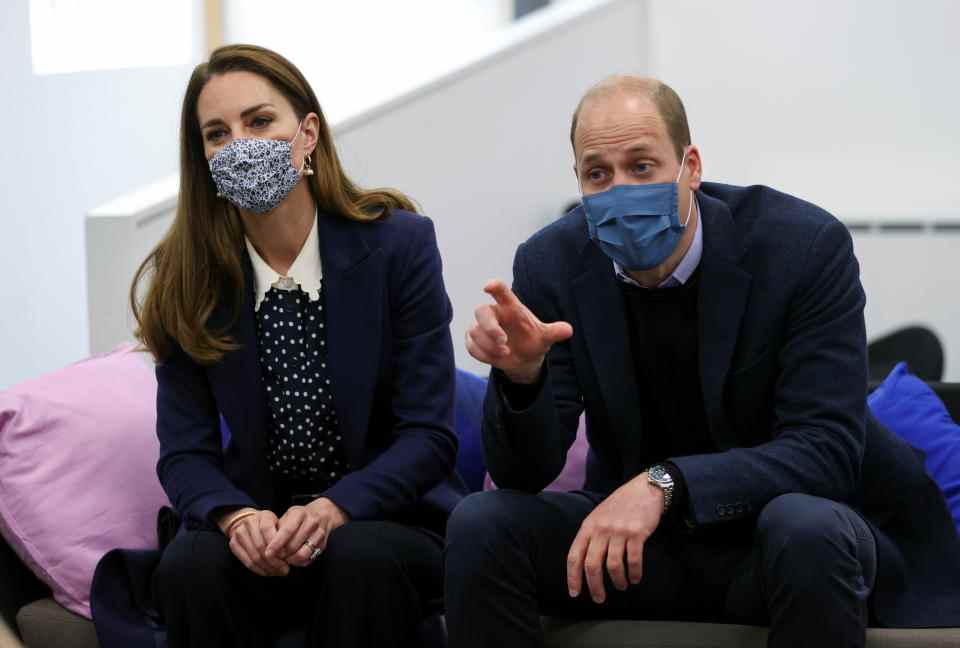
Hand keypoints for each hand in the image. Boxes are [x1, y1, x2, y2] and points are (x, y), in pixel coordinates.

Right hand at [222, 509, 289, 576]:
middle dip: (274, 561)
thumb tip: (291, 555)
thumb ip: (284, 536)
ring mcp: (239, 533)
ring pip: (254, 556)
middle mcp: (249, 522)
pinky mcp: (233, 543)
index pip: (268, 530)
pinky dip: (258, 570)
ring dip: (267, 568)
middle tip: (284, 570)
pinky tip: (267, 572)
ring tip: (277, 572)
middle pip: (261, 546)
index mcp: (264, 515)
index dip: (277, 545)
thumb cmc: (271, 527)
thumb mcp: (280, 525)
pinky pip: (246, 562)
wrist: (249, 523)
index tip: (285, 556)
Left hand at [265, 497, 349, 566]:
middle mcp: (311, 522)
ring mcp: (319, 534)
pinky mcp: (323, 545)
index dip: (276, 544)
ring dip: (290, 560)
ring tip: (284, 558)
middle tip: (274, 557)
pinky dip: (298, 563)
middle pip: (293, 545)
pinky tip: (293, 559)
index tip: (267, 553)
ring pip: (302, 554)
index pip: (287, 531)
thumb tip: (266, 546)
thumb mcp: (287, 516)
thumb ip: (277, 528)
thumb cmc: (300, 517)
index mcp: (299, 514)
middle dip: (281, 554)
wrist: (323, 514)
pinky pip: (308, 559)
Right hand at [466, 280, 572, 383]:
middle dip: (490, 327)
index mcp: (511, 307)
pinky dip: (483, 354)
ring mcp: (481, 326)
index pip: (501, 292)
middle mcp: (494, 313)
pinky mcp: (474, 340)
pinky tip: (496, 358)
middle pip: (481, 311)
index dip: (494, 287)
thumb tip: (569, 330)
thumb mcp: (545, 337)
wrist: (524, 358)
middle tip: (503, 341)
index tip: (488, 287)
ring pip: (475, 332)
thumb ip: (554, 332)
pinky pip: (471, 346)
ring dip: (489, 346)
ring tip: (506, 353)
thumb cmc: (533, 340)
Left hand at [567, 473, 664, 603]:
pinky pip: (633, 560)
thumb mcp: (598, 516)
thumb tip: (584, 562)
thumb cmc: (620, 505)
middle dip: (594, 586)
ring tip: (621, 586)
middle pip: (592, 565)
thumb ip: (591, 535)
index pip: (574, 556)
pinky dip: (634, 573)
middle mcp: (601, 529)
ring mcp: (618, 531)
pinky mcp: (637, 533)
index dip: (573, 577)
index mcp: (588, 526)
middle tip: (599, 599)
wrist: (644, 489)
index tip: (574, 593)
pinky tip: (635, 578)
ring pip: (613, 565)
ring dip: (617, 581)